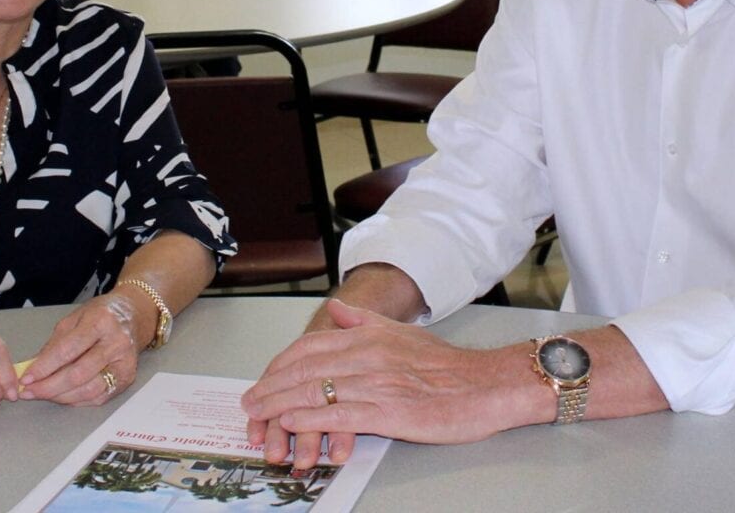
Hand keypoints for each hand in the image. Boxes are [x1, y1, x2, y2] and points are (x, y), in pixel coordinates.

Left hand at [18, 292, 140, 405]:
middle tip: (28, 392)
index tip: (26, 378)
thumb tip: (33, 368)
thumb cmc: (101, 314)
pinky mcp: (127, 378)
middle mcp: (116, 343)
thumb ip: (55, 343)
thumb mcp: (75, 318)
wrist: (134, 314)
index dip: (44, 367)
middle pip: (78, 374)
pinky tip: (62, 395)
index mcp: (101, 322)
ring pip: (88, 390)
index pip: (68, 350)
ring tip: (42, 394)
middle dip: (49, 387)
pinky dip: (76, 400)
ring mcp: (124, 362)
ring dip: (60, 396)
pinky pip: (98, 397)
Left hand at [241, 299, 535, 469]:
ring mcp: (376, 383)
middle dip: (271, 386)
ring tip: (258, 418)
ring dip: (280, 406)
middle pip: (305, 369)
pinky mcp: (387, 412)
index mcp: (369, 336)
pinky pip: (337, 415)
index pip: (310, 347)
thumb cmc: (445, 366)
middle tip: (249, 402)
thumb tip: (334, 308)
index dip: (280, 365)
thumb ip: (363, 320)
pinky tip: (291, 426)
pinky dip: (309, 421)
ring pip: (315, 392)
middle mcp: (368, 356)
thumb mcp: (401, 333)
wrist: (486, 385)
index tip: (263, 380)